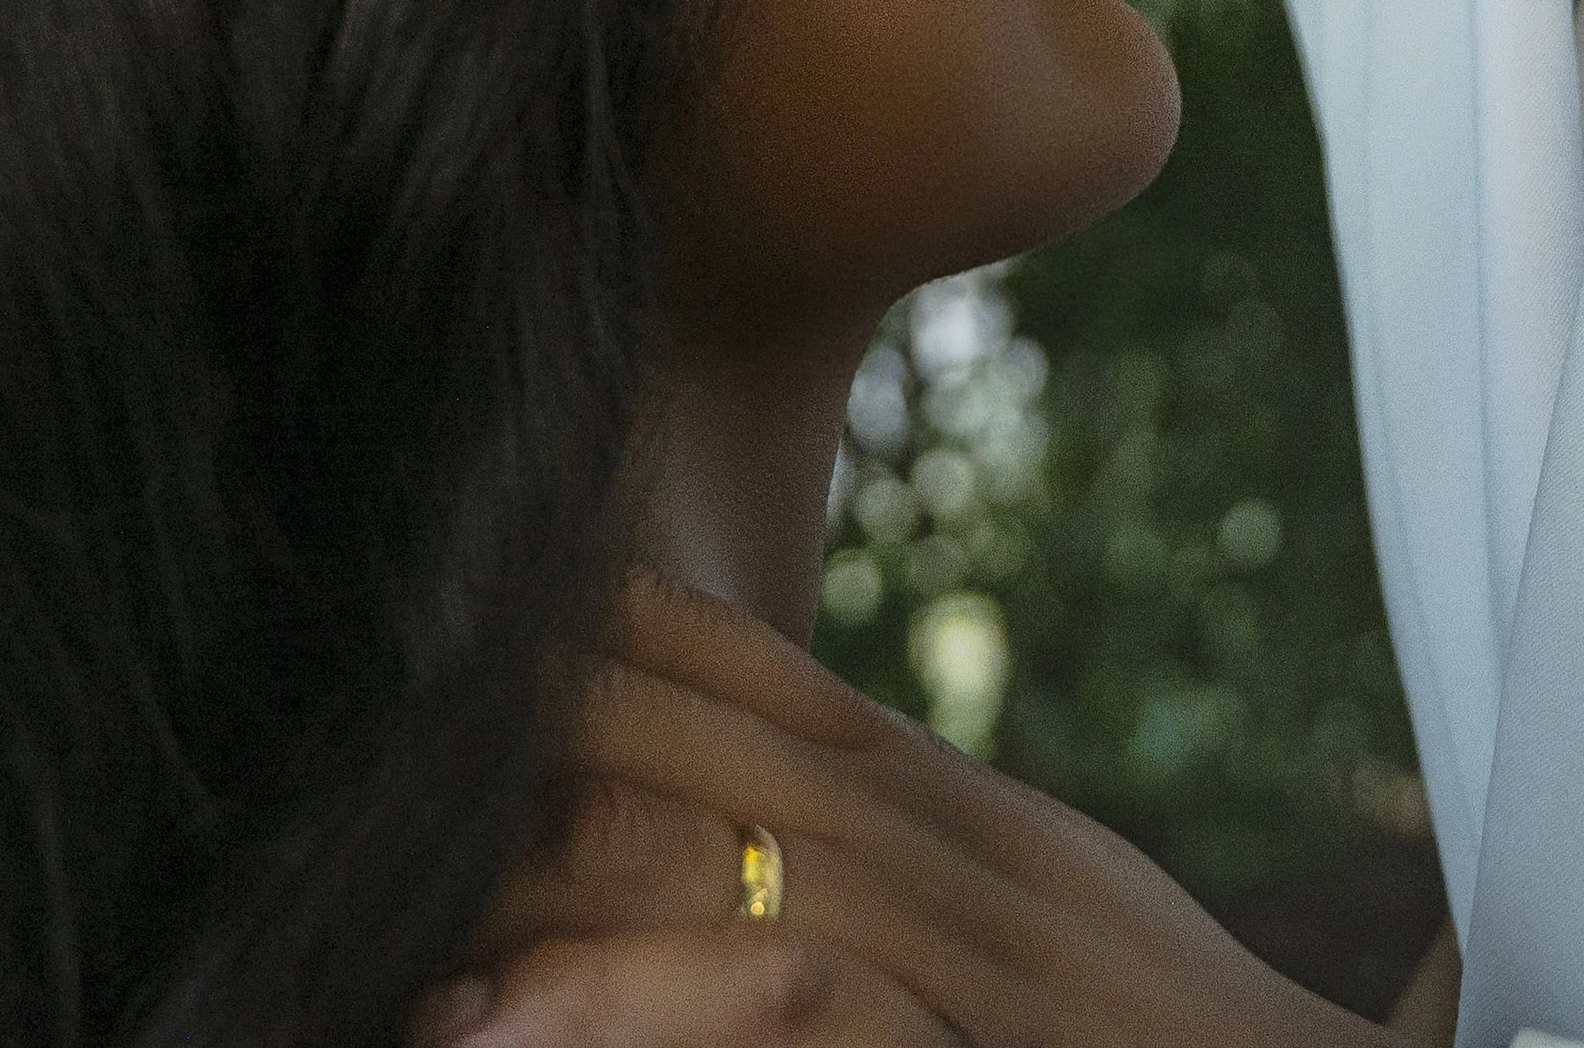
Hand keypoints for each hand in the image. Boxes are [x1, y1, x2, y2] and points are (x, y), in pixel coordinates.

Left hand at [437, 577, 1398, 1047]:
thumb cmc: (1200, 1047)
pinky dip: (651, 1001)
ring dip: (559, 858)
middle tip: (383, 671)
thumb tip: (810, 845)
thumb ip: (941, 870)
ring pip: (732, 854)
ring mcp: (973, 951)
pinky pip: (796, 998)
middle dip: (561, 705)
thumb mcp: (1066, 922)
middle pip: (726, 743)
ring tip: (402, 860)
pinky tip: (513, 1023)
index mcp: (974, 819)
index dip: (635, 627)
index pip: (781, 686)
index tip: (502, 582)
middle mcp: (963, 855)